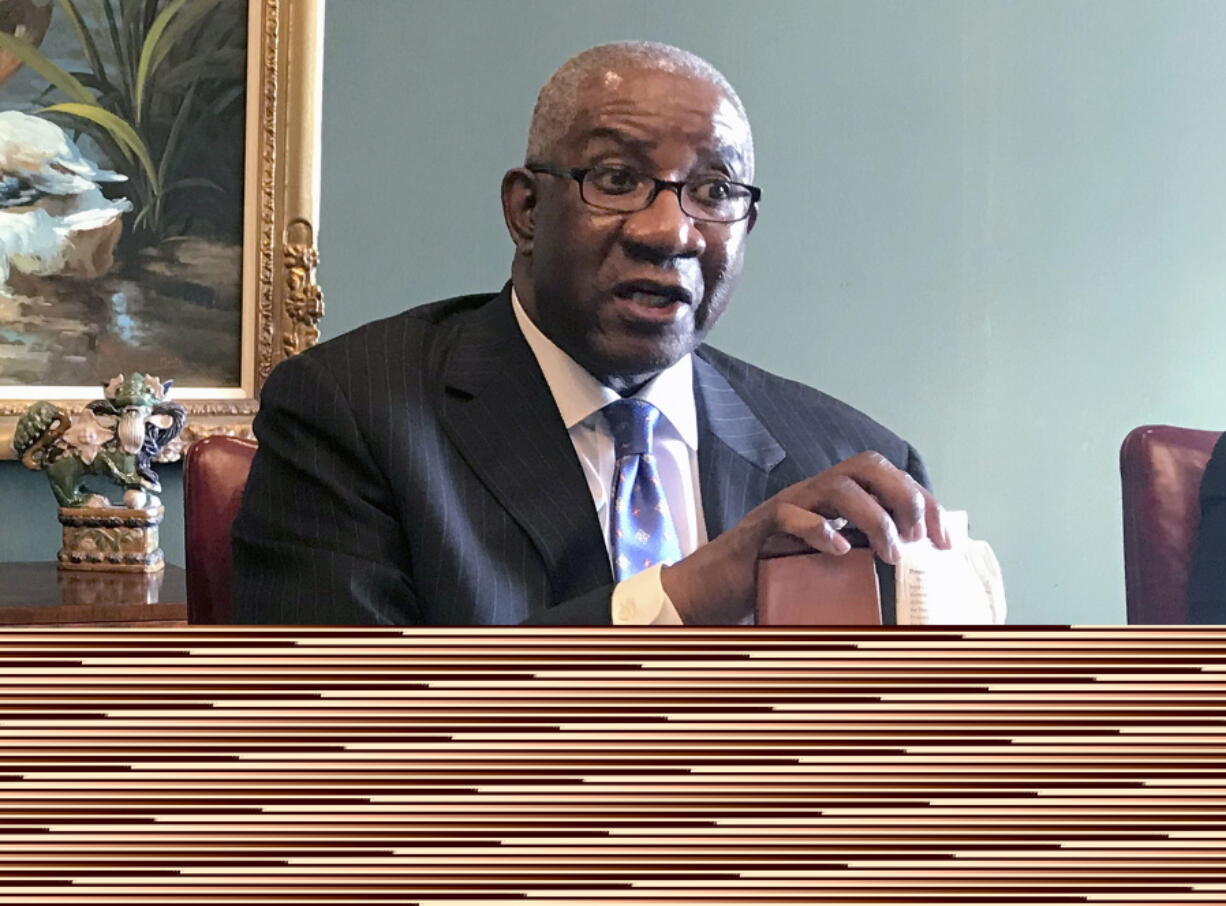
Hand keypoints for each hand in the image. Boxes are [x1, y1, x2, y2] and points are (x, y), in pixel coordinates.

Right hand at [660, 451, 950, 623]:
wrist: (718, 586)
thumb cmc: (775, 574)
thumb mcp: (830, 562)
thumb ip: (862, 554)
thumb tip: (916, 574)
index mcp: (835, 498)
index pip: (887, 478)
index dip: (922, 501)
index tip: (943, 539)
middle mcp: (814, 493)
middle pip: (867, 466)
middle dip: (903, 496)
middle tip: (916, 537)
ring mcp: (788, 506)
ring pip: (837, 486)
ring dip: (873, 517)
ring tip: (887, 552)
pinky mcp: (762, 528)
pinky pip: (791, 516)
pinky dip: (820, 530)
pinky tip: (839, 551)